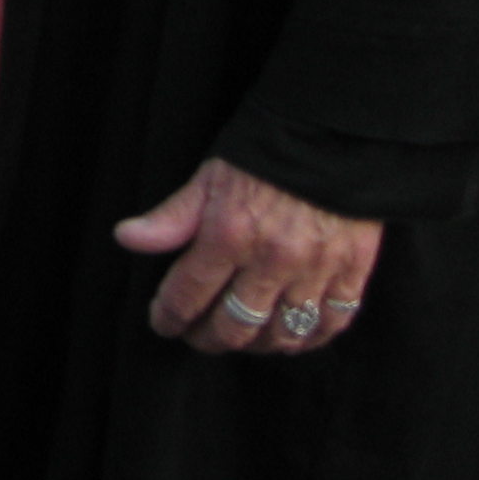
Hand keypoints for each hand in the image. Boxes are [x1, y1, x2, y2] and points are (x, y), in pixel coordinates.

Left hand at [112, 155, 380, 355]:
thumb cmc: (262, 158)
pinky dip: (309, 338)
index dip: (169, 317)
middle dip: (208, 339)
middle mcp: (271, 260)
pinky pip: (330, 324)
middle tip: (199, 336)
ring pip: (281, 335)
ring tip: (242, 336)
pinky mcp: (352, 271)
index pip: (187, 295)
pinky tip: (291, 335)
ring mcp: (315, 269)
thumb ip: (171, 218)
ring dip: (257, 345)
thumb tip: (126, 238)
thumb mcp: (208, 180)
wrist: (331, 134)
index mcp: (228, 234)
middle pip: (233, 327)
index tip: (164, 323)